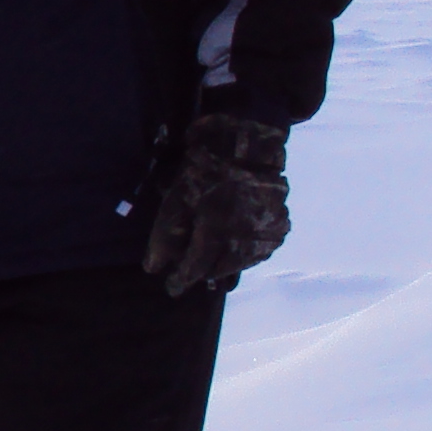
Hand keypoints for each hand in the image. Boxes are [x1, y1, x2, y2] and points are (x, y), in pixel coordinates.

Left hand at [143, 114, 287, 297]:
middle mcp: (242, 239)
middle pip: (219, 270)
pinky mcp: (278, 223)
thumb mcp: (176, 199)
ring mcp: (264, 232)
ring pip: (242, 263)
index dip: (181, 280)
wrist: (248, 142)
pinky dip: (248, 255)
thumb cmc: (204, 169)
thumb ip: (166, 236)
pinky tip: (240, 251)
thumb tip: (153, 268)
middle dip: (204, 274)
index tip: (172, 288)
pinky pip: (262, 249)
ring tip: (215, 269)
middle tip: (194, 274)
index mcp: (214, 233)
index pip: (194, 269)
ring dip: (226, 268)